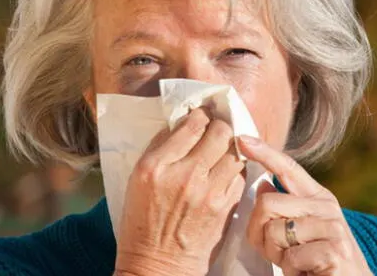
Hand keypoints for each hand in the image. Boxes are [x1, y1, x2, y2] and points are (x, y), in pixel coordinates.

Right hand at [114, 108, 245, 275]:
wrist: (157, 264)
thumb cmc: (143, 221)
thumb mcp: (137, 179)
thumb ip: (160, 148)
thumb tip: (183, 123)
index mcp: (156, 166)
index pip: (191, 124)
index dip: (201, 115)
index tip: (202, 116)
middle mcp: (183, 175)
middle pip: (220, 132)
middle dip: (220, 126)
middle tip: (216, 129)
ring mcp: (207, 192)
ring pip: (235, 152)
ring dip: (231, 147)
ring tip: (223, 149)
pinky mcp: (225, 207)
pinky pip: (240, 175)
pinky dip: (234, 169)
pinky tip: (225, 172)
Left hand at [238, 136, 372, 275]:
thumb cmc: (317, 265)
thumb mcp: (297, 234)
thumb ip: (281, 210)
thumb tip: (263, 185)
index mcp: (317, 197)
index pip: (288, 168)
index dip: (264, 152)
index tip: (242, 140)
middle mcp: (327, 206)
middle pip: (267, 203)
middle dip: (260, 234)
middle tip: (279, 253)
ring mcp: (333, 227)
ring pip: (275, 232)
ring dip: (277, 256)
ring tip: (297, 264)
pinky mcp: (335, 251)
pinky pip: (290, 256)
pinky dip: (291, 270)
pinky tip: (308, 273)